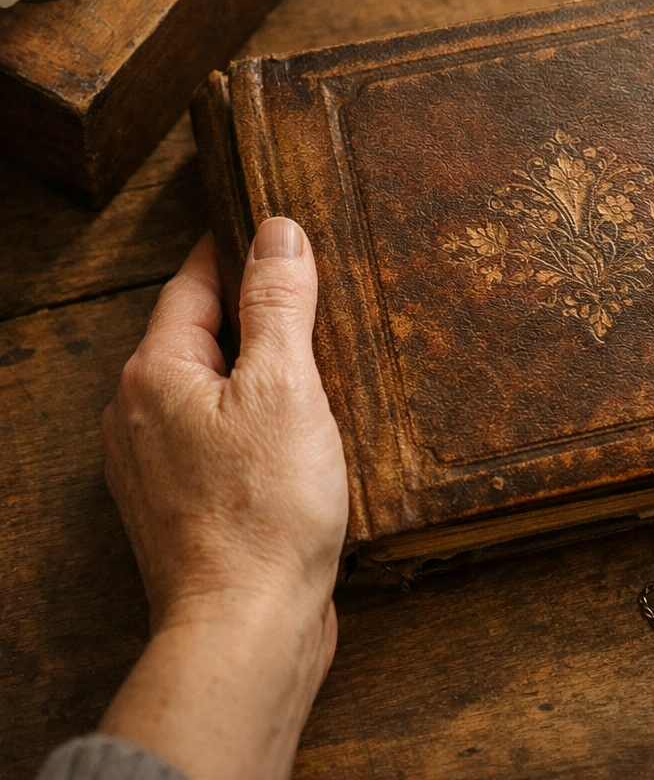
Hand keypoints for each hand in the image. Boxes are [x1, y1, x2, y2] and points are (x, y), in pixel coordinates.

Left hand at [99, 220, 346, 779]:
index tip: (274, 225)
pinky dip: (254, 413)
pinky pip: (217, 430)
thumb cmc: (264, 509)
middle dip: (252, 309)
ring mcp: (157, 461)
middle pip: (199, 332)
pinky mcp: (185, 498)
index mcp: (155, 373)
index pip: (193, 281)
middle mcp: (140, 412)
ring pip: (211, 385)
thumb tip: (278, 230)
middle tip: (312, 288)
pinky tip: (299, 423)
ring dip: (256, 365)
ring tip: (315, 352)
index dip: (236, 248)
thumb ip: (279, 304)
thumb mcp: (286, 386)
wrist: (246, 628)